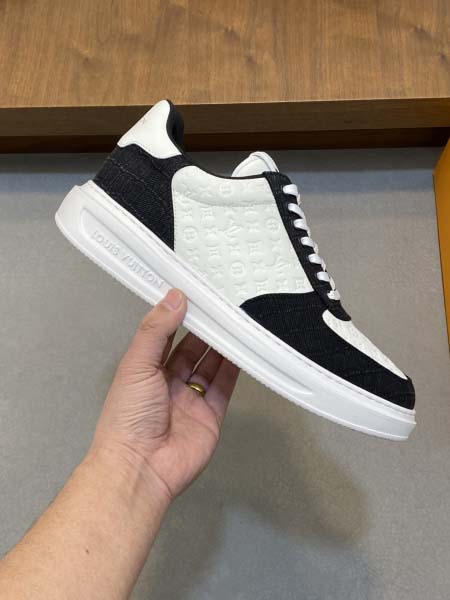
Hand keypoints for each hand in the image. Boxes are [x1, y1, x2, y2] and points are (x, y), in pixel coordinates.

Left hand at [90, 289, 239, 503]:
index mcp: (145, 369)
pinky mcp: (211, 414)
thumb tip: (175, 297)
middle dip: (206, 330)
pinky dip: (234, 369)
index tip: (196, 295)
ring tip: (237, 322)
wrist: (141, 467)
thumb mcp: (137, 365)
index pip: (166, 336)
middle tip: (223, 306)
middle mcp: (168, 382)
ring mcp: (191, 399)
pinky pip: (224, 387)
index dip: (180, 316)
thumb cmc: (129, 415)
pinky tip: (243, 349)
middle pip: (192, 350)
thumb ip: (157, 330)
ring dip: (223, 346)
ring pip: (211, 366)